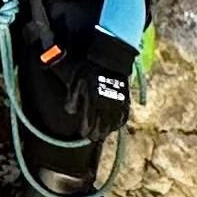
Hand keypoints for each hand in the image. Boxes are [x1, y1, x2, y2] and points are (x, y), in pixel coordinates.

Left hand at [75, 25, 141, 142]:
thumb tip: (70, 112)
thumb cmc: (88, 69)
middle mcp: (106, 103)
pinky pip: (123, 115)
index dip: (86, 130)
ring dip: (107, 129)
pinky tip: (114, 125)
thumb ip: (71, 97)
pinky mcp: (126, 99)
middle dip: (96, 133)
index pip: (90, 122)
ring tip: (102, 134)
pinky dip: (118, 122)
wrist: (108, 59)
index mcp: (93, 99)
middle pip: (102, 126)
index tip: (83, 134)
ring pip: (114, 123)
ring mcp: (118, 102)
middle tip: (92, 137)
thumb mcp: (75, 80)